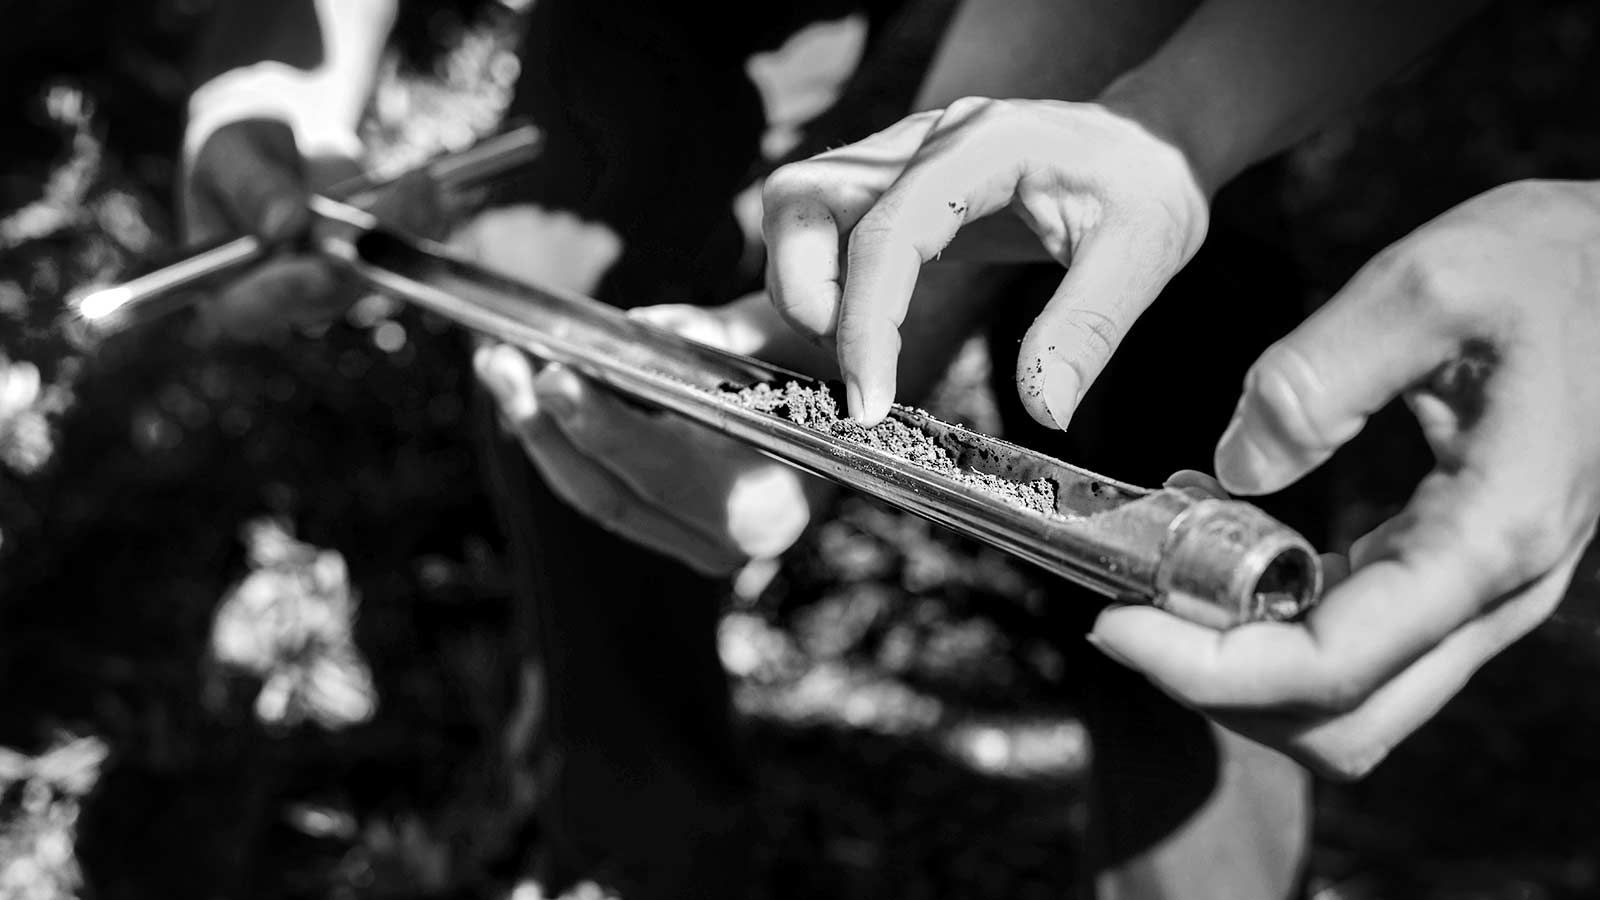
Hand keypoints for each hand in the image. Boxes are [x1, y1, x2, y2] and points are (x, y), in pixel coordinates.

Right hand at [182, 118, 442, 338]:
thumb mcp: (230, 154)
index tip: (329, 266)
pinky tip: (427, 186)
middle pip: (329, 296)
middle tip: (396, 206)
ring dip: (405, 232)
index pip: (254, 307)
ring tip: (418, 183)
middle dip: (368, 253)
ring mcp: (332, 289)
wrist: (281, 139)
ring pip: (376, 275)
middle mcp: (283, 302)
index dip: (293, 291)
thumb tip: (284, 228)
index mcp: (224, 289)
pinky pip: (405, 256)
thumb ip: (251, 187)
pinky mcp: (372, 269)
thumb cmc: (238, 150)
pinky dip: (422, 221)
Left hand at [473, 303, 823, 576]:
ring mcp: (700, 548)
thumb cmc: (826, 360)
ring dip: (540, 433)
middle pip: (611, 492)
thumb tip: (634, 330)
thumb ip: (715, 334)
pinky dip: (565, 446)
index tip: (555, 375)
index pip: (663, 468)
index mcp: (766, 503)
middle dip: (546, 426)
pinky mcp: (676, 535)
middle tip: (501, 361)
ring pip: (596, 498)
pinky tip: (530, 395)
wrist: (863, 407)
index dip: (603, 425)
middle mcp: (732, 545)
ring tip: (498, 367)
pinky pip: (606, 494)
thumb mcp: (783, 333)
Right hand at [761, 97, 1208, 427]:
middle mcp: (926, 139)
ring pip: (797, 205)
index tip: (869, 402)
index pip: (888, 229)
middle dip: (804, 295)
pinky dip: (823, 282)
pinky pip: (823, 224)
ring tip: (859, 350)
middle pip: (802, 197)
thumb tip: (1043, 412)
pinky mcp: (894, 184)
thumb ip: (1087, 330)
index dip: (863, 321)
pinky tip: (871, 329)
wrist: (1145, 143)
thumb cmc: (1145, 188)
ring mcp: (901, 156)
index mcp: (984, 146)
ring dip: (802, 287)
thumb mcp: (1143, 256)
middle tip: (856, 370)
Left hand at [1091, 181, 1599, 777]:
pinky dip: (1277, 632)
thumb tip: (1233, 468)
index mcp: (1490, 536)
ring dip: (1245, 669)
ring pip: (1350, 704)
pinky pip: (1359, 649)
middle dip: (1219, 690)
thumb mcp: (1427, 284)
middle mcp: (1494, 594)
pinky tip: (1219, 556)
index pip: (1332, 667)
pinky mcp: (1457, 575)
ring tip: (1163, 581)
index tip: (1114, 625)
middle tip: (1126, 613)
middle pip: (1340, 722)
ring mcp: (1481, 596)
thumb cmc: (1550, 267)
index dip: (1208, 669)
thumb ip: (1316, 378)